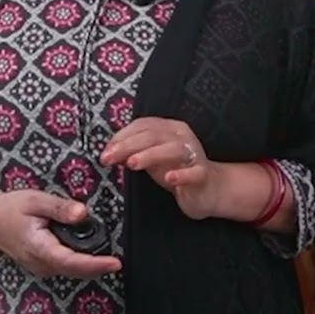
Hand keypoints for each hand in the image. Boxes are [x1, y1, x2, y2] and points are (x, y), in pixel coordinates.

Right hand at [0, 190, 120, 278]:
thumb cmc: (11, 208)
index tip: (115, 263)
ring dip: (91, 268)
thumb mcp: (35, 200)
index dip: (94, 264)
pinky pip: (65, 267)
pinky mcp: (42, 264)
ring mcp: (40, 266)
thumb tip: (83, 213)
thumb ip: (60, 208)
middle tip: (119, 261)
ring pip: (70, 272)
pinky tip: (94, 256)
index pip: (71, 261)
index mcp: (38, 247)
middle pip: (74, 271)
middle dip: (98, 268)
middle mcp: (39, 262)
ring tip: (111, 260)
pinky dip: (81, 264)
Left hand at [101, 117, 217, 218]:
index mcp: (170, 128)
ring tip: (132, 164)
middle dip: (128, 146)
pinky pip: (194, 172)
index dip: (122, 136)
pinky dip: (181, 174)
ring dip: (150, 155)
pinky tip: (169, 178)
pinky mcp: (202, 174)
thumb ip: (134, 151)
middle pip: (154, 135)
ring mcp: (194, 155)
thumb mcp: (152, 158)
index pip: (143, 125)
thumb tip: (110, 151)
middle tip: (109, 158)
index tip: (105, 150)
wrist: (209, 188)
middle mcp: (182, 137)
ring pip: (172, 149)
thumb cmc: (177, 169)